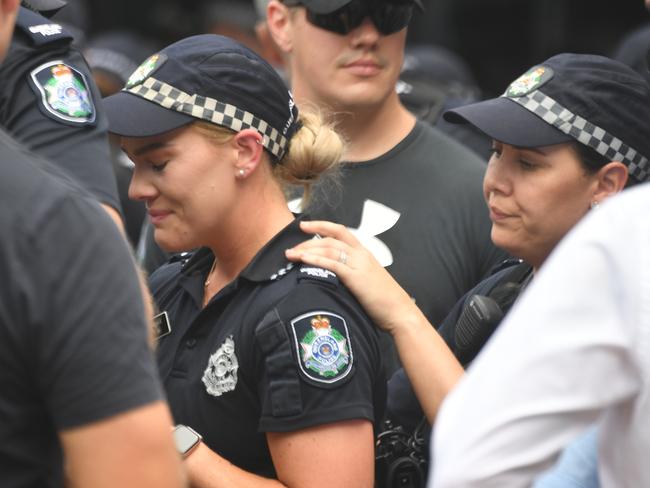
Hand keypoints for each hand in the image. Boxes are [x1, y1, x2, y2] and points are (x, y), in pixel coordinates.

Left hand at [285, 220, 419, 334]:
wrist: (399, 311)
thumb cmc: (384, 300)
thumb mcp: (367, 280)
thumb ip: (352, 273)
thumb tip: (333, 275)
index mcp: (364, 253)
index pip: (341, 231)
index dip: (322, 226)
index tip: (305, 226)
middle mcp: (361, 254)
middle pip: (331, 238)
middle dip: (308, 240)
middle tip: (292, 247)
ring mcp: (358, 264)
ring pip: (329, 249)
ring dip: (307, 250)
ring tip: (291, 254)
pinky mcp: (355, 277)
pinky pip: (332, 263)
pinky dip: (316, 260)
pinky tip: (304, 260)